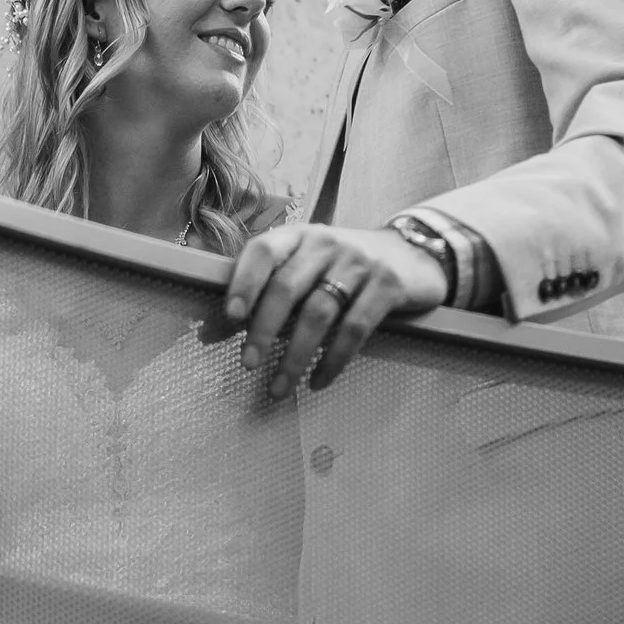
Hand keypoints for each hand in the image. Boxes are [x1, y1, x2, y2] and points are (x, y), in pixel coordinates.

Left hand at [224, 220, 447, 396]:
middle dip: (263, 330)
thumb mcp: (307, 268)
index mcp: (299, 236)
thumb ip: (264, 293)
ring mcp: (359, 263)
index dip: (243, 282)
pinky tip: (319, 381)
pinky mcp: (387, 286)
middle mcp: (326, 243)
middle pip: (287, 287)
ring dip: (295, 356)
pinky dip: (333, 360)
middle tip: (249, 364)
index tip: (230, 317)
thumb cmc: (346, 267)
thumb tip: (208, 331)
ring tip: (280, 387)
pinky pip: (354, 329)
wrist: (415, 254)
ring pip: (318, 314)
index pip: (263, 250)